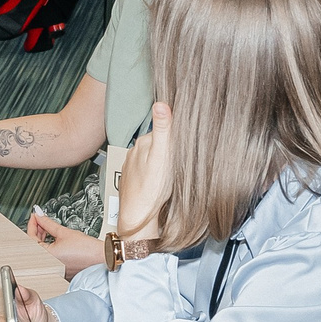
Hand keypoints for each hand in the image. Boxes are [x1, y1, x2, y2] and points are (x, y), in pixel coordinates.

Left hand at [27, 211, 100, 276]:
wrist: (103, 258)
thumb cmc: (88, 250)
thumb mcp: (65, 232)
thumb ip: (48, 223)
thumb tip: (39, 216)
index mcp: (47, 256)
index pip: (30, 238)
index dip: (32, 224)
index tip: (35, 216)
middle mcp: (48, 265)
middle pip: (34, 245)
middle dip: (36, 230)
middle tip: (41, 220)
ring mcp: (54, 269)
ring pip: (41, 251)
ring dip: (41, 238)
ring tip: (47, 228)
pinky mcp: (60, 270)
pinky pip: (48, 257)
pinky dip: (48, 247)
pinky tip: (52, 239)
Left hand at [115, 105, 172, 240]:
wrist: (138, 217)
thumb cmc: (151, 189)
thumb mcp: (162, 157)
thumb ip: (163, 131)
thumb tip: (161, 104)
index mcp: (144, 142)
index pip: (163, 129)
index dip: (177, 134)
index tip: (188, 139)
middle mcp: (135, 151)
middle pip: (158, 143)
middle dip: (169, 147)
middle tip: (182, 159)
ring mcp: (133, 165)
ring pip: (152, 156)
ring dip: (162, 160)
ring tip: (172, 170)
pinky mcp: (134, 178)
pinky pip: (147, 169)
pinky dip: (155, 171)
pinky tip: (161, 179)